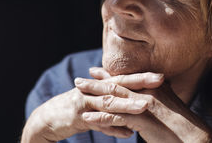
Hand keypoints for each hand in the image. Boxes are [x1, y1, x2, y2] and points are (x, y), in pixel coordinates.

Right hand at [21, 72, 163, 142]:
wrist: (47, 119)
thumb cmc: (76, 113)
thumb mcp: (95, 110)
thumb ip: (113, 114)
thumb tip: (131, 128)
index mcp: (101, 87)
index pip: (125, 79)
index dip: (143, 76)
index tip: (163, 76)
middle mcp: (94, 90)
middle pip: (119, 84)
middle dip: (140, 81)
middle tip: (160, 79)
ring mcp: (86, 102)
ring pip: (109, 102)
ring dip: (127, 104)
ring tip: (145, 106)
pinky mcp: (78, 116)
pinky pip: (98, 122)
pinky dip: (112, 129)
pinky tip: (128, 135)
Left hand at [75, 67, 211, 142]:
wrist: (194, 137)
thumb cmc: (183, 125)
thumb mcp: (169, 106)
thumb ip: (158, 97)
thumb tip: (147, 98)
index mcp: (153, 87)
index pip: (127, 78)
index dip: (109, 74)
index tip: (96, 70)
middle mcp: (147, 92)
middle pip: (116, 83)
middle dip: (96, 81)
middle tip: (80, 78)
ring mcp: (143, 104)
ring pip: (113, 97)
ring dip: (93, 95)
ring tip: (77, 93)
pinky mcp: (141, 118)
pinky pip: (116, 117)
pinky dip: (100, 118)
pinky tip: (87, 119)